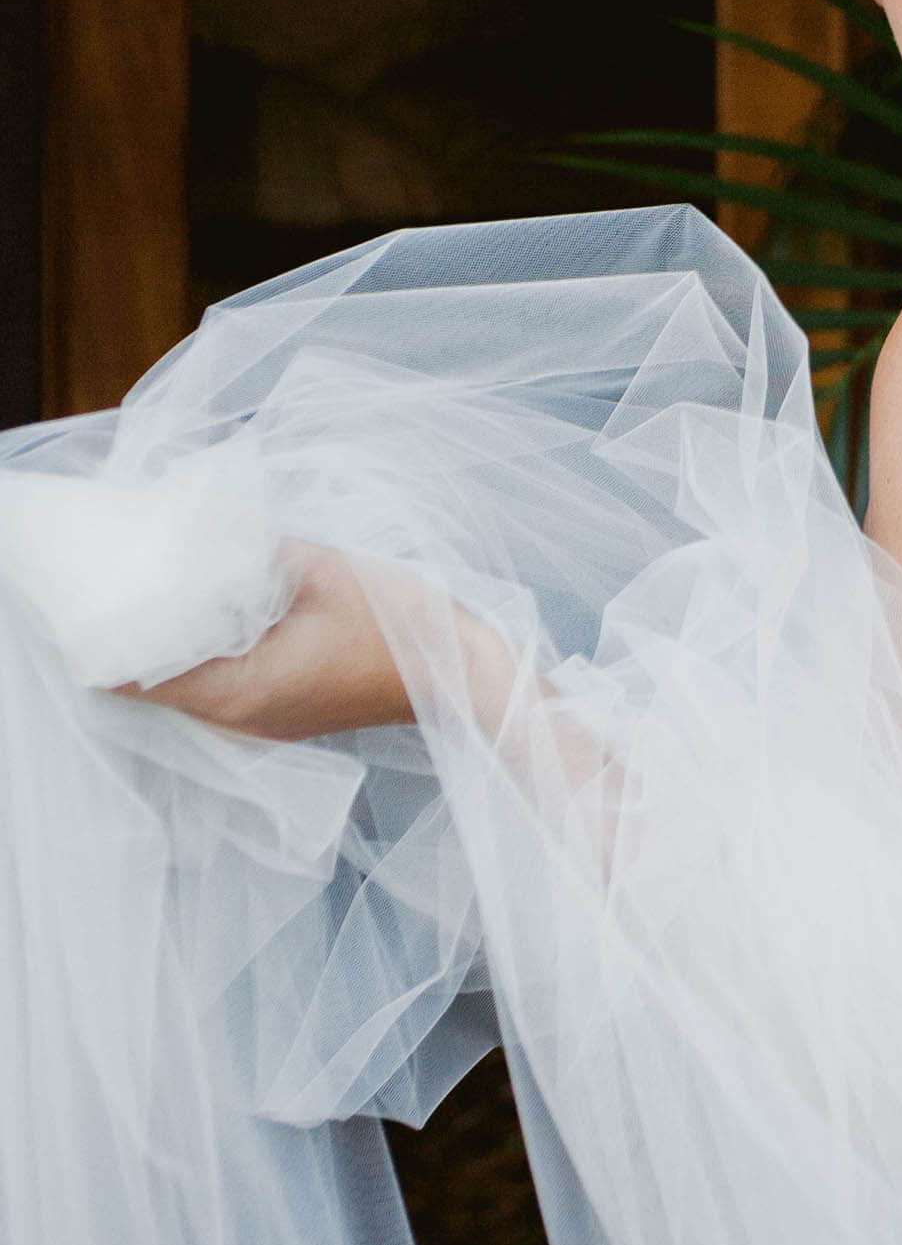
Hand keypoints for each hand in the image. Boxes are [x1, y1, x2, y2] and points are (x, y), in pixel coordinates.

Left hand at [106, 540, 414, 739]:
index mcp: (237, 690)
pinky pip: (213, 684)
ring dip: (168, 637)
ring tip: (166, 583)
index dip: (101, 633)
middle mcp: (236, 718)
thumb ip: (249, 549)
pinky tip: (215, 608)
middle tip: (125, 569)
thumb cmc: (400, 627)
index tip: (96, 586)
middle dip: (131, 627)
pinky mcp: (278, 714)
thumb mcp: (322, 569)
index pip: (128, 676)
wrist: (463, 675)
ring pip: (180, 682)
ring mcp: (258, 722)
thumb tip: (197, 521)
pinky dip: (201, 649)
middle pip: (147, 681)